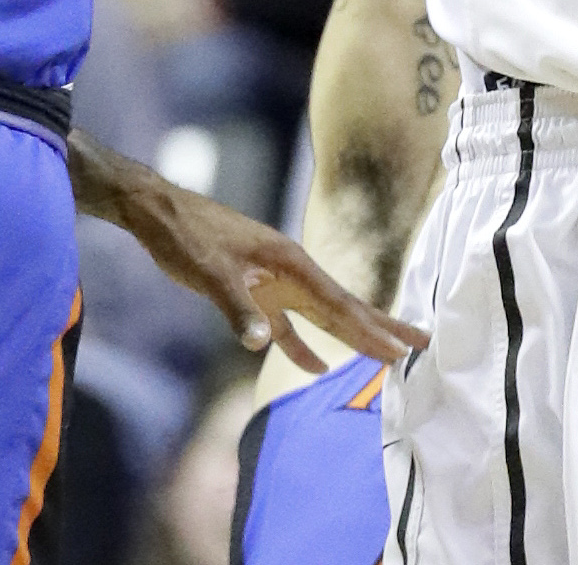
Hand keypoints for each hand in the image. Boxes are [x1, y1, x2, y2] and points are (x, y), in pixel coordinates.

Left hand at [68, 130, 427, 370]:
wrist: (158, 212)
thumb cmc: (185, 235)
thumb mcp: (210, 271)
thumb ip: (237, 307)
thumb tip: (259, 344)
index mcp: (288, 261)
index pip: (338, 302)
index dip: (372, 328)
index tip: (405, 347)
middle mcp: (289, 270)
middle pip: (342, 306)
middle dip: (380, 327)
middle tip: (420, 346)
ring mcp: (273, 281)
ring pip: (321, 315)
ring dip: (350, 336)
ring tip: (385, 355)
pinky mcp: (254, 292)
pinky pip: (288, 325)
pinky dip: (303, 345)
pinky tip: (317, 365)